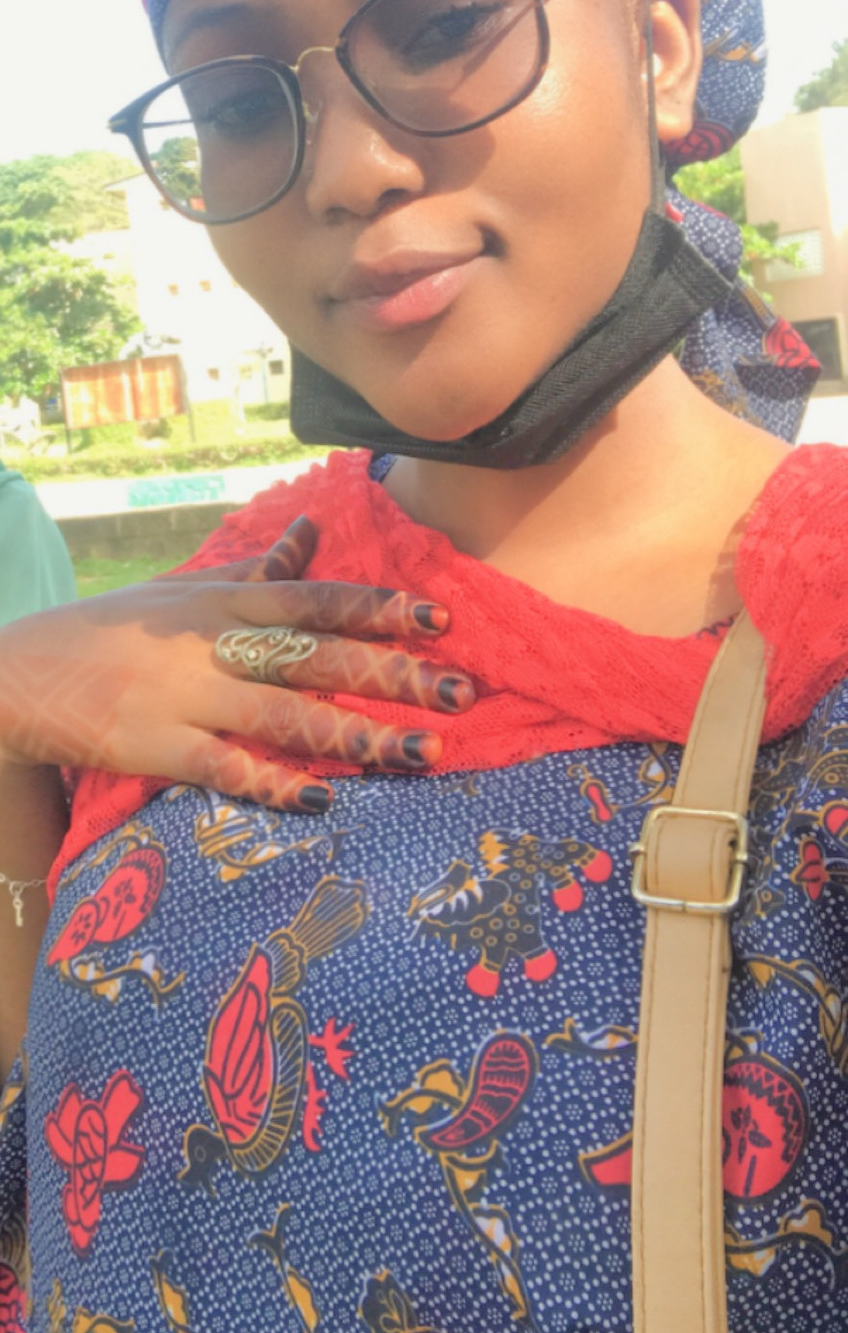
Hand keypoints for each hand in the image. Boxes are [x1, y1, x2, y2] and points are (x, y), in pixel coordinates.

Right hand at [0, 516, 473, 812]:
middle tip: (461, 692)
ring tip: (422, 755)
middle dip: (394, 673)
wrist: (17, 672)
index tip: (442, 617)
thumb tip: (312, 532)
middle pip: (318, 655)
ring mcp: (187, 697)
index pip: (317, 598)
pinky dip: (275, 784)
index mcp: (225, 602)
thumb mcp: (184, 588)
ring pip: (286, 716)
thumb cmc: (112, 630)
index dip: (381, 607)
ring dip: (358, 736)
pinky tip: (324, 801)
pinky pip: (226, 769)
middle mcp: (215, 644)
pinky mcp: (158, 748)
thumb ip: (254, 567)